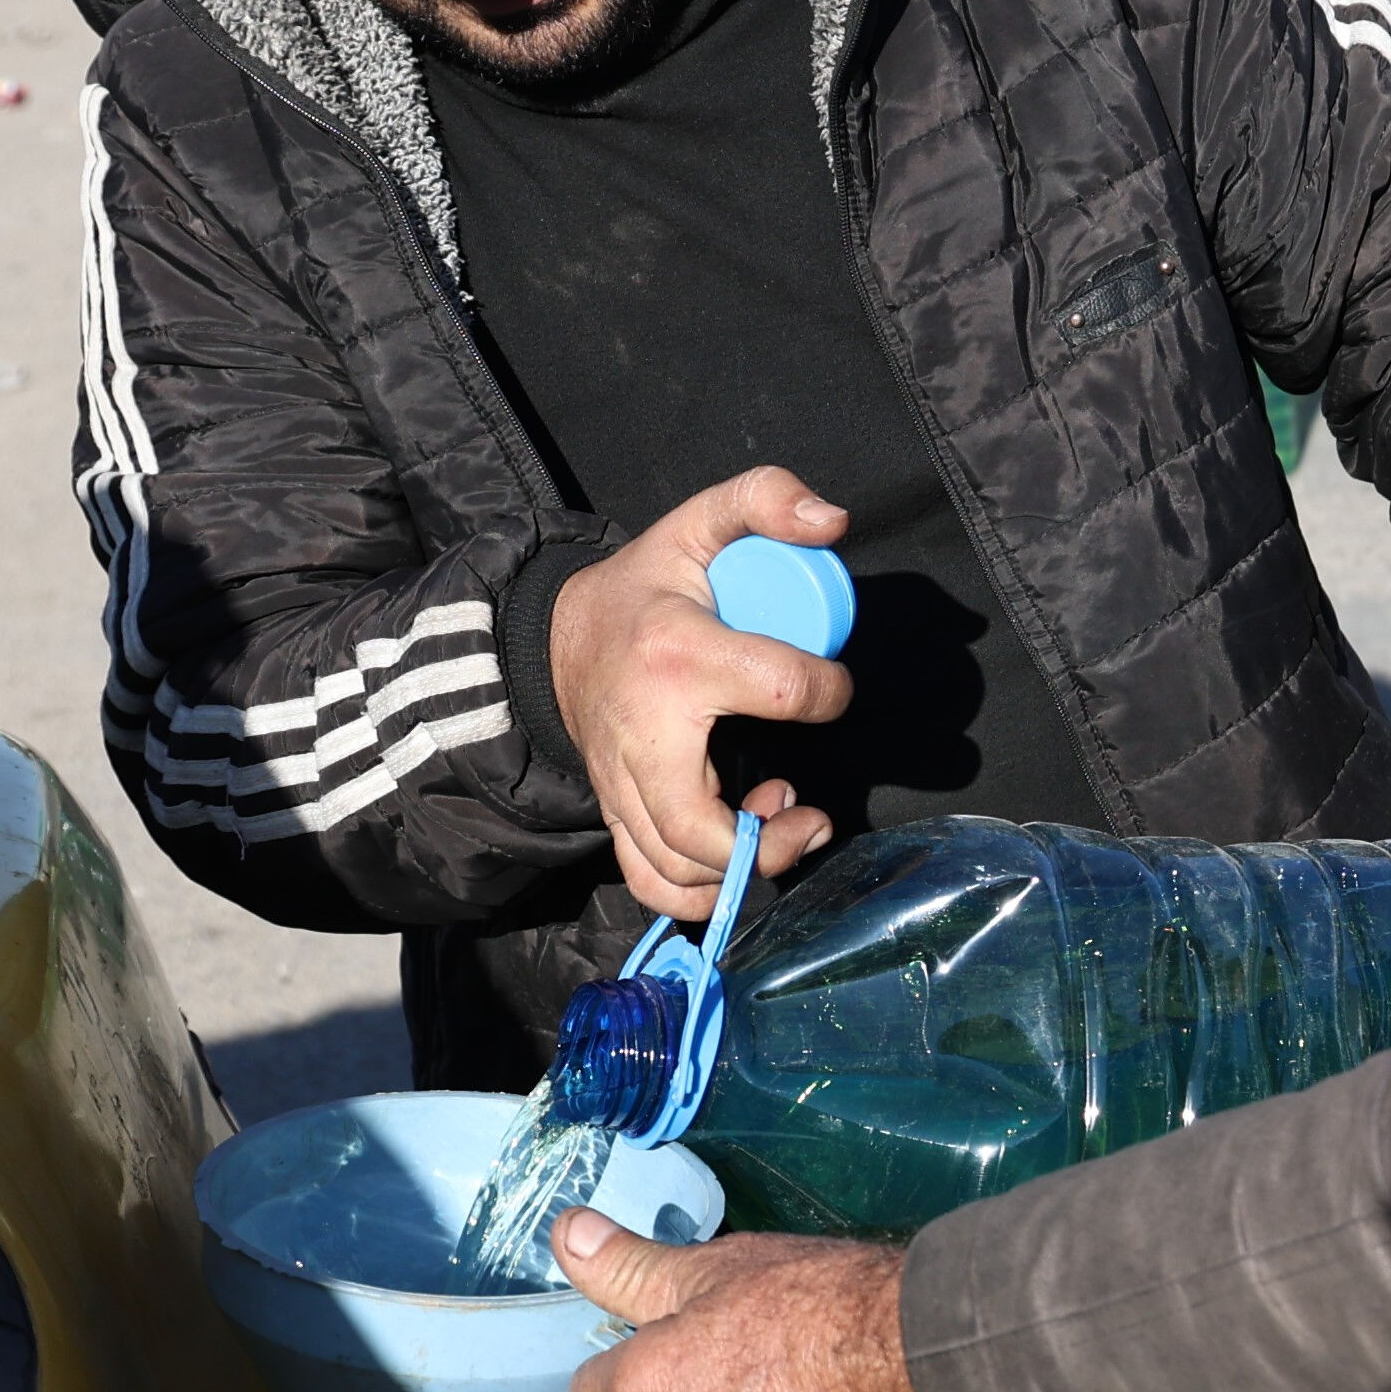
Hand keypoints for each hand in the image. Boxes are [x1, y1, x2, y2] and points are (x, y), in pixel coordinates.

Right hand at [550, 469, 857, 920]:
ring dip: (739, 869)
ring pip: (672, 868)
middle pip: (697, 827)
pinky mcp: (615, 811)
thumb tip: (834, 521)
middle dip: (767, 840)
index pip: (781, 689)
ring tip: (784, 822)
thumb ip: (765, 498)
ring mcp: (620, 782)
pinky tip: (740, 855)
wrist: (556, 633)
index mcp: (678, 655)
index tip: (833, 688)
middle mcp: (641, 732)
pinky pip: (649, 880)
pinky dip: (699, 893)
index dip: (828, 693)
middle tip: (812, 810)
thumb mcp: (698, 522)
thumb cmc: (645, 585)